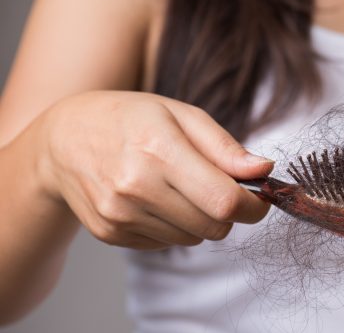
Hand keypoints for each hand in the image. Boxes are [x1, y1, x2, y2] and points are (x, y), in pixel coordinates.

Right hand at [37, 91, 272, 249]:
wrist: (63, 140)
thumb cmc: (131, 119)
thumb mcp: (182, 115)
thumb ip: (225, 147)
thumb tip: (265, 170)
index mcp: (159, 150)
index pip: (224, 200)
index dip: (254, 206)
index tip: (261, 199)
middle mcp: (136, 187)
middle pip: (214, 226)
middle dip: (230, 212)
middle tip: (221, 188)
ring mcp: (120, 215)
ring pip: (193, 239)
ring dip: (200, 219)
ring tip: (180, 186)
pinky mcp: (111, 234)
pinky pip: (167, 244)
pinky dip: (174, 226)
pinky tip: (156, 198)